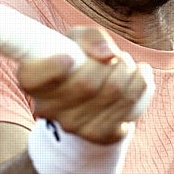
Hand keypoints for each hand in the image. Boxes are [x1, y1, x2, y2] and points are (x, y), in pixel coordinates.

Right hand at [18, 27, 152, 143]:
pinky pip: (130, 105)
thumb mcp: (79, 40)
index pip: (34, 78)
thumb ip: (91, 37)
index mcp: (33, 80)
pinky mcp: (99, 135)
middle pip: (86, 83)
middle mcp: (47, 107)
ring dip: (128, 70)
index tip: (72, 58)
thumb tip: (109, 54)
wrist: (92, 99)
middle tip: (117, 56)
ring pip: (114, 92)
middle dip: (111, 62)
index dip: (54, 68)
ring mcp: (73, 125)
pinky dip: (141, 84)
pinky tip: (140, 75)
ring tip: (127, 65)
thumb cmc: (81, 60)